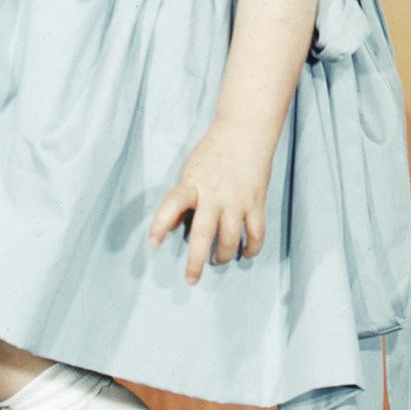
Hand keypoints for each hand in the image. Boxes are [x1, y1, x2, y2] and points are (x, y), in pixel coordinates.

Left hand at [149, 120, 277, 283]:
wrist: (246, 130)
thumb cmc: (213, 152)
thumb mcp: (189, 171)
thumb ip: (181, 200)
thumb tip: (168, 230)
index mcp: (192, 185)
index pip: (171, 207)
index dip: (159, 226)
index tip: (152, 244)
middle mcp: (214, 196)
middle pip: (202, 235)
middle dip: (195, 261)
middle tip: (191, 279)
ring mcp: (237, 201)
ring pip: (231, 240)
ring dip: (223, 255)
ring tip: (217, 259)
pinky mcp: (257, 202)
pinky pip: (256, 233)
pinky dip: (252, 247)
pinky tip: (245, 253)